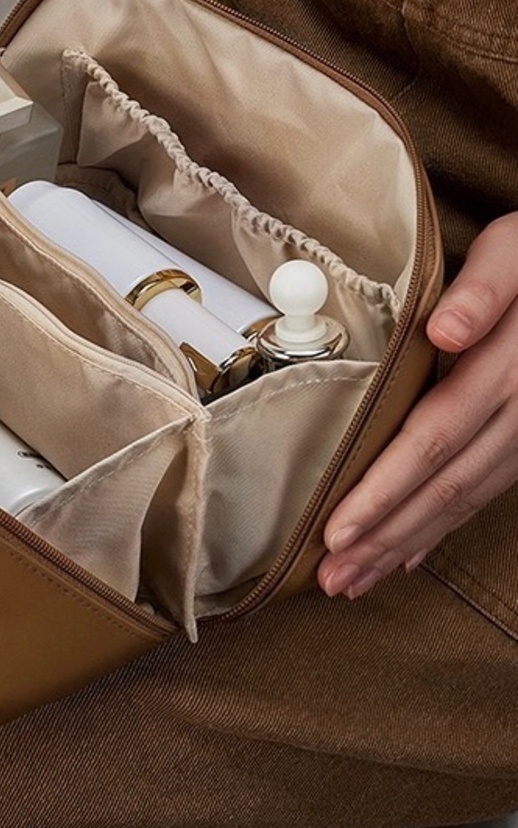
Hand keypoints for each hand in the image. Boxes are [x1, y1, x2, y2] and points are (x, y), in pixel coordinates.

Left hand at [318, 213, 517, 598]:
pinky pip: (486, 491)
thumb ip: (486, 287)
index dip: (385, 488)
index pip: (434, 439)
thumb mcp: (515, 251)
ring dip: (408, 543)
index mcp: (507, 370)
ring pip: (464, 499)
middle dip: (385, 538)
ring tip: (356, 581)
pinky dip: (444, 526)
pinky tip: (411, 553)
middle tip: (331, 581)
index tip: (337, 530)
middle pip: (444, 486)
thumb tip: (448, 330)